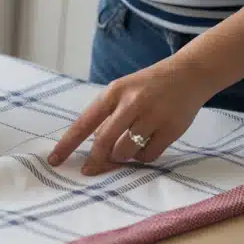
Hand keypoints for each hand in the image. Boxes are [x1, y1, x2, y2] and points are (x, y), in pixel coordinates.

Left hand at [47, 57, 214, 174]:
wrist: (189, 74)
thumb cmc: (148, 86)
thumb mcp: (123, 91)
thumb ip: (107, 115)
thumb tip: (94, 148)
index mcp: (114, 92)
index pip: (84, 122)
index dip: (67, 144)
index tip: (54, 160)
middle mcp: (132, 102)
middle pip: (104, 141)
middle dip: (95, 160)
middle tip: (89, 170)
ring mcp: (153, 116)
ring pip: (125, 152)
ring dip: (122, 157)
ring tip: (127, 147)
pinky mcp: (172, 129)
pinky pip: (148, 155)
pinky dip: (142, 157)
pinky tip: (146, 145)